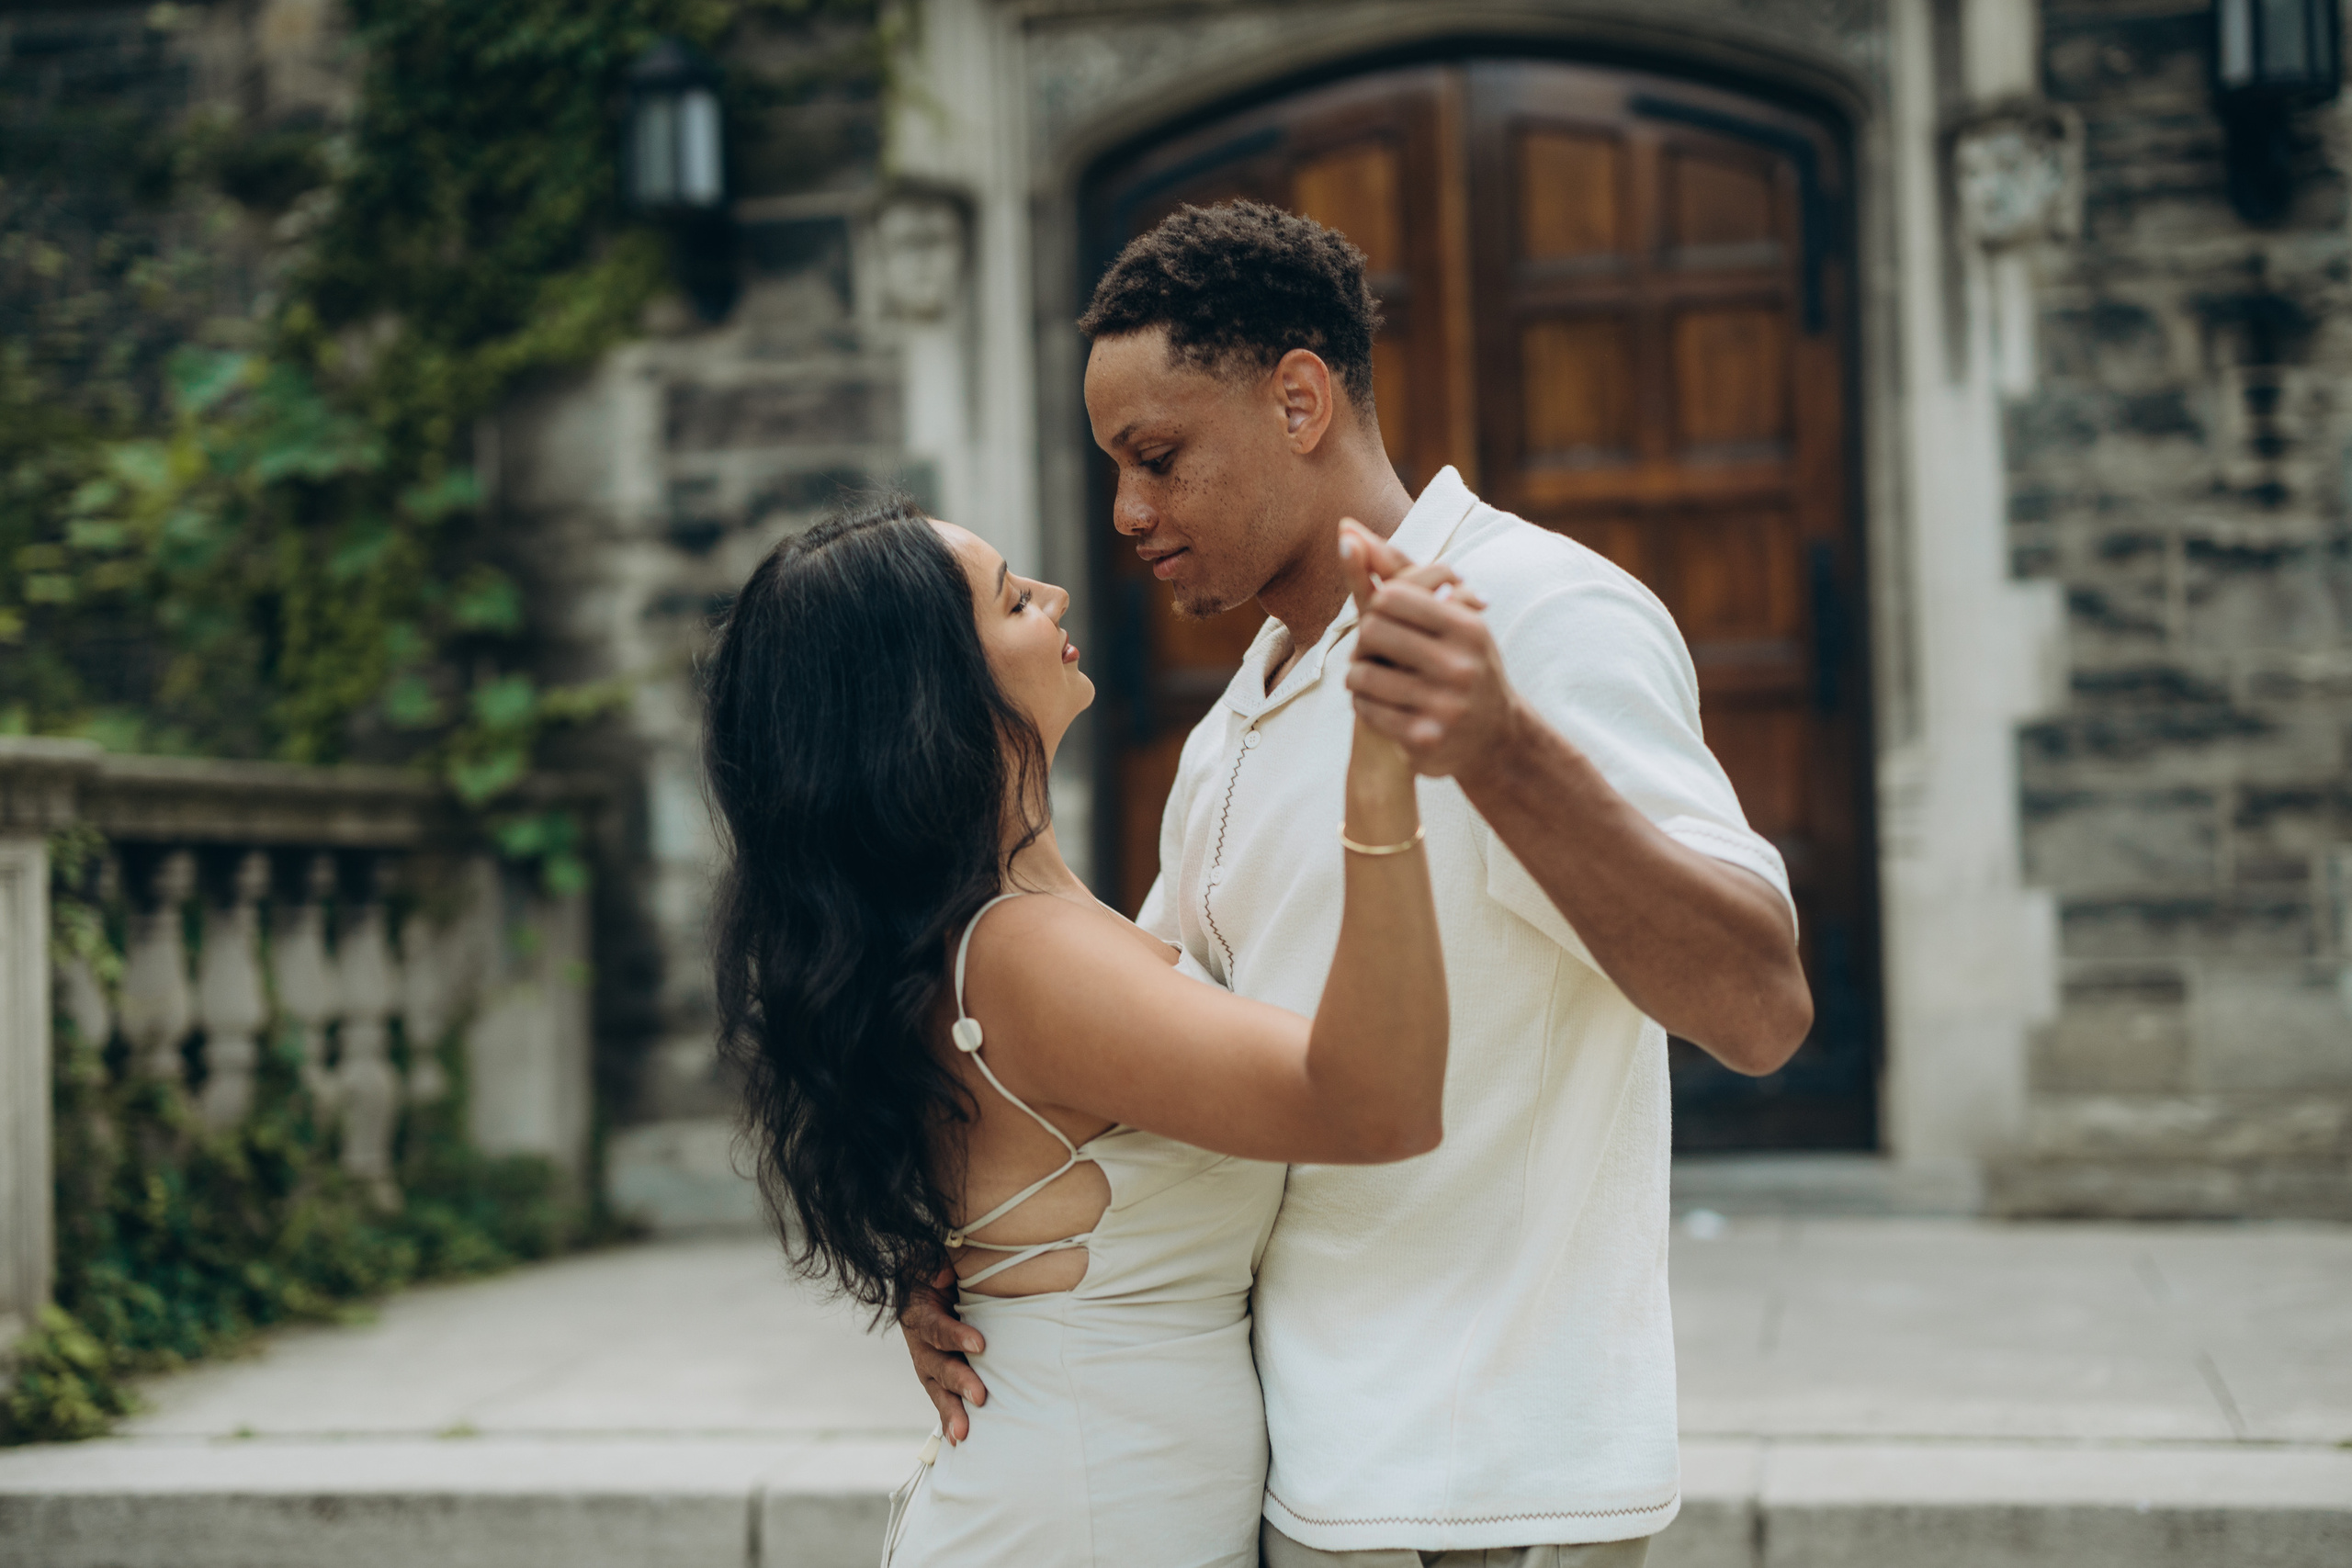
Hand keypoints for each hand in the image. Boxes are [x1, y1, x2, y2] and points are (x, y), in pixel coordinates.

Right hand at [900, 1267, 987, 1442]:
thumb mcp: (933, 1258)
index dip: (955, 1336)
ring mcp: (926, 1362)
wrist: (931, 1280)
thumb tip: (945, 1274)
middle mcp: (918, 1342)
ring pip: (936, 1389)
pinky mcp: (935, 1376)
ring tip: (963, 1434)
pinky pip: (940, 1399)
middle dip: (958, 1381)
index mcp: (918, 1312)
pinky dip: (948, 1419)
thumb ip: (936, 1262)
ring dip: (951, 1411)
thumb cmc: (939, 1267)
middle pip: (936, 1365)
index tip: (980, 1344)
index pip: (935, 1327)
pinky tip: (958, 1443)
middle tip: (980, 1396)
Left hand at [1338, 524, 1511, 779]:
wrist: (1496, 737)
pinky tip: (1378, 704)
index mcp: (1468, 627)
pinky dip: (1363, 703)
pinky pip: (1365, 709)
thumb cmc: (1463, 661)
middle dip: (1364, 640)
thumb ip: (1398, 570)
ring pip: (1360, 674)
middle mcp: (1460, 665)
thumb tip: (1346, 527)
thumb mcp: (1448, 615)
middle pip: (1371, 632)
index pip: (1391, 595)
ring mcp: (1444, 705)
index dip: (1376, 604)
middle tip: (1373, 649)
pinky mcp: (1424, 739)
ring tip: (1370, 677)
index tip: (1386, 616)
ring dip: (1357, 674)